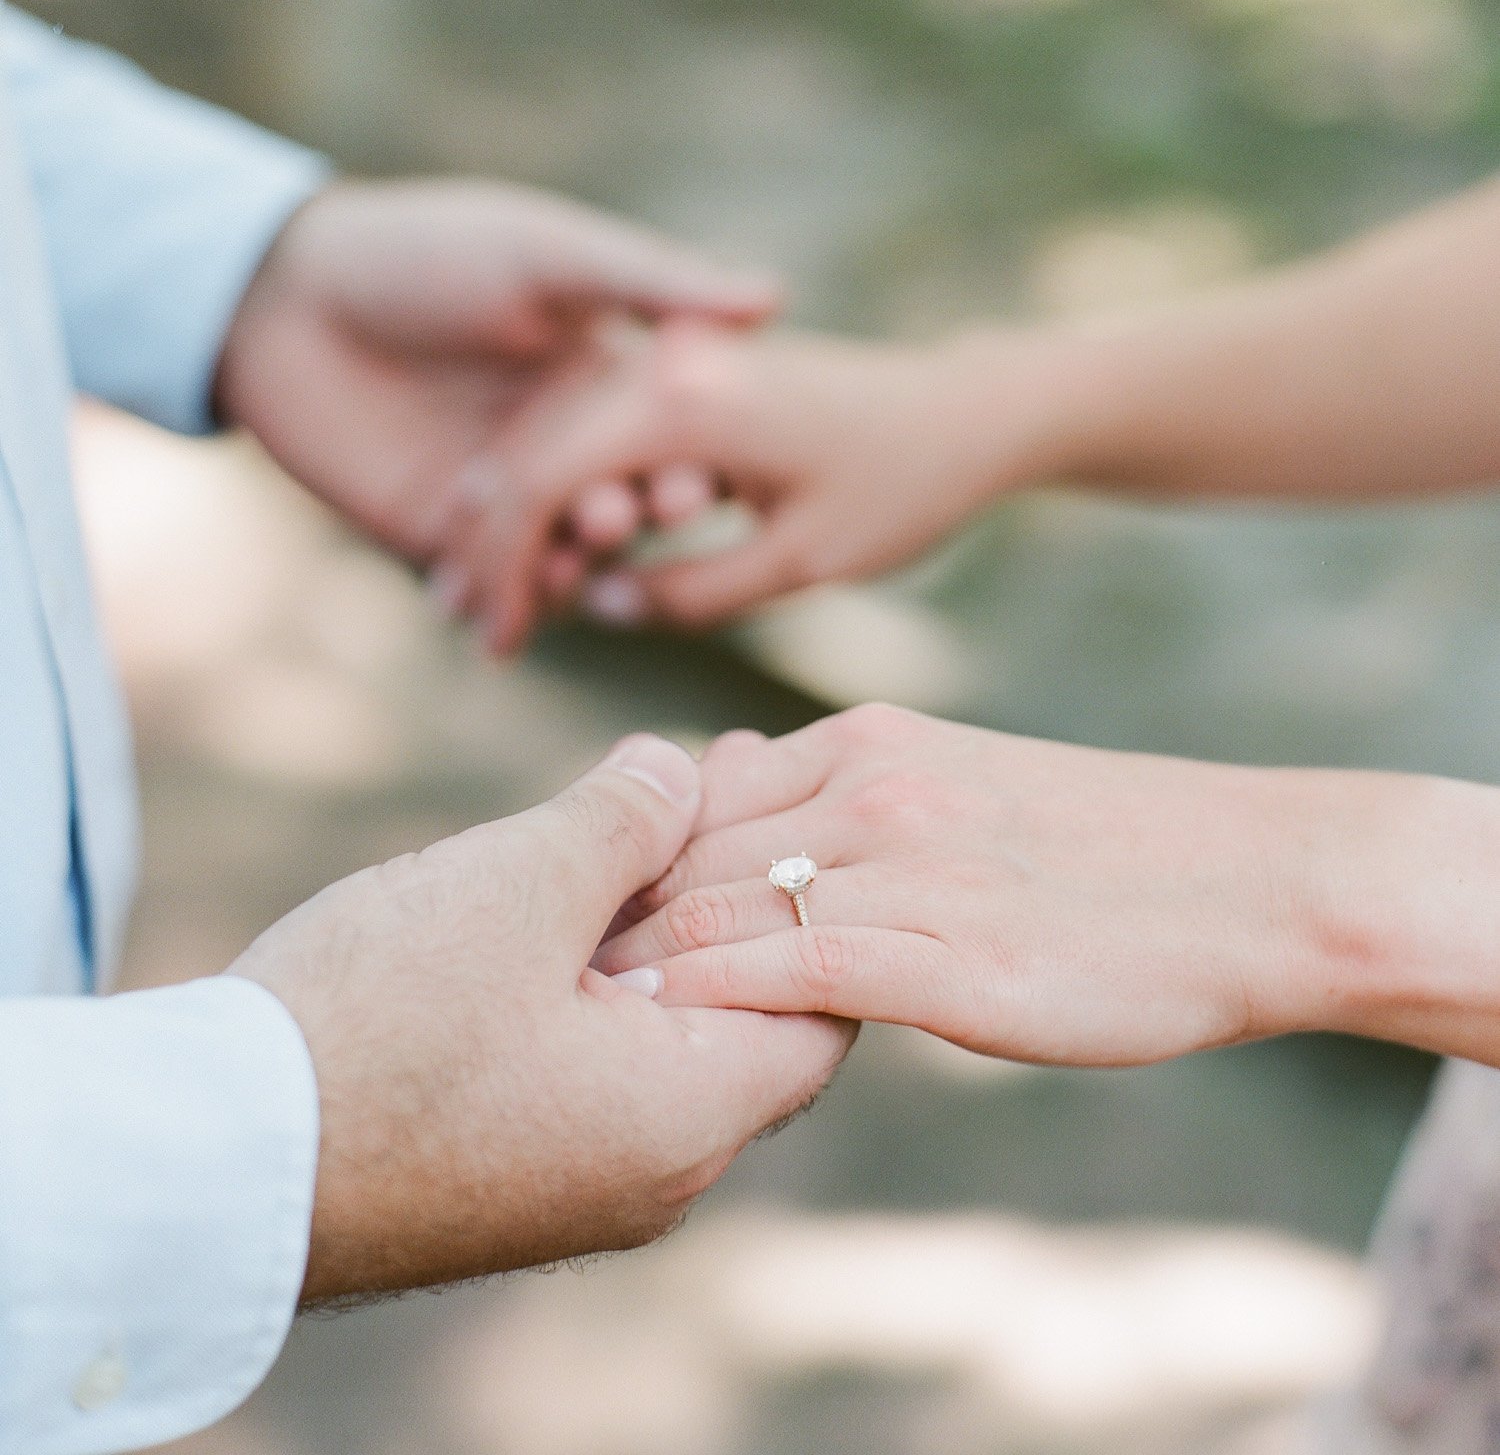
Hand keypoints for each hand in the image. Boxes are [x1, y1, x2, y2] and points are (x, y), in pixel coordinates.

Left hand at [214, 179, 774, 611]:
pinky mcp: (436, 531)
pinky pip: (485, 584)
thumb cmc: (425, 249)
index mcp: (600, 371)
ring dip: (567, 569)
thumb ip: (654, 282)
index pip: (666, 436)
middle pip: (618, 501)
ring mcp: (499, 488)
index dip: (686, 464)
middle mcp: (559, 435)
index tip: (703, 486)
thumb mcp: (549, 254)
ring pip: (558, 555)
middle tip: (623, 522)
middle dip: (626, 519)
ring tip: (561, 570)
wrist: (283, 295)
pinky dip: (500, 607)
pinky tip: (497, 620)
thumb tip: (777, 298)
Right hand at [230, 732, 851, 1300]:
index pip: (824, 1002)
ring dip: (643, 927)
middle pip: (737, 1009)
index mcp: (688, 1115)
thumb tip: (681, 768)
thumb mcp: (520, 882)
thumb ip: (626, 817)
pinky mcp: (502, 1173)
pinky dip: (586, 979)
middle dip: (718, 887)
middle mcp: (652, 1170)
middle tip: (692, 777)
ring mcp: (573, 1181)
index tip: (763, 789)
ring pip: (655, 1034)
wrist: (209, 1163)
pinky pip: (586, 1066)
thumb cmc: (377, 1026)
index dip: (805, 884)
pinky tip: (543, 895)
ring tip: (619, 816)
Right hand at [437, 323, 1046, 649]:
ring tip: (486, 592)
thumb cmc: (903, 486)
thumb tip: (593, 605)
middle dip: (490, 536)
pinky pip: (601, 424)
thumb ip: (688, 592)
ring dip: (520, 506)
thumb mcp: (800, 563)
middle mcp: (667, 360)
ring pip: (559, 431)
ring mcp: (676, 353)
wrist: (969, 410)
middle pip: (536, 446)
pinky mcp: (690, 366)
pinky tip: (551, 545)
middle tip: (467, 620)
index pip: (548, 476)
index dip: (503, 561)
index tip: (490, 636)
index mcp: (686, 399)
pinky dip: (568, 482)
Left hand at [593, 706, 1465, 1068]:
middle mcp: (870, 786)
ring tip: (565, 1024)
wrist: (1245, 880)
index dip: (619, 866)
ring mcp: (908, 865)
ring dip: (638, 971)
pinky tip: (663, 1043)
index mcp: (867, 739)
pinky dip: (715, 1008)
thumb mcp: (955, 785)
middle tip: (531, 984)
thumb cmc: (1096, 849)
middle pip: (683, 852)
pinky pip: (796, 976)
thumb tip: (732, 795)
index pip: (691, 796)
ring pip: (721, 912)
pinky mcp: (949, 953)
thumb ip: (840, 796)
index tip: (566, 925)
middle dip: (604, 920)